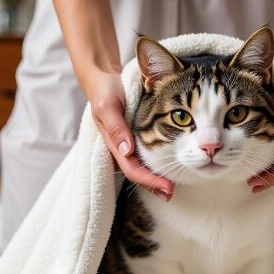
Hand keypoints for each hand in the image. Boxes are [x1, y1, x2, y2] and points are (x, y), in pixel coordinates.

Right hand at [87, 70, 174, 200]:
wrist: (102, 79)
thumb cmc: (105, 90)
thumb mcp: (108, 104)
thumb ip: (116, 127)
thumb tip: (126, 150)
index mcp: (113, 143)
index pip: (132, 169)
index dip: (149, 180)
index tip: (167, 187)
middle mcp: (119, 148)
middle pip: (136, 174)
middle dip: (153, 186)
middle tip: (171, 194)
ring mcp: (124, 145)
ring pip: (139, 168)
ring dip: (153, 180)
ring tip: (170, 189)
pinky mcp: (131, 139)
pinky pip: (142, 158)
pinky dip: (153, 167)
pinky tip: (165, 171)